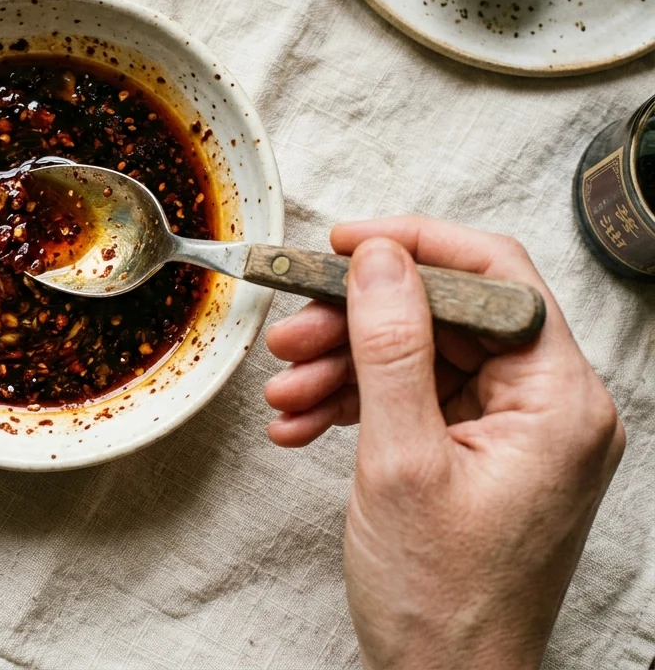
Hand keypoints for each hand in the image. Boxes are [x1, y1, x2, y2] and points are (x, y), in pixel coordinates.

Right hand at [263, 217, 623, 669]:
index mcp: (559, 402)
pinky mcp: (481, 453)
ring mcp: (516, 431)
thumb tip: (379, 259)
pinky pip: (415, 400)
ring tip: (283, 394)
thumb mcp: (401, 461)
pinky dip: (357, 404)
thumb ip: (390, 347)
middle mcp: (550, 408)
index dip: (414, 247)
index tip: (342, 245)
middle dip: (357, 322)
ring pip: (421, 357)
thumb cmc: (441, 598)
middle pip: (447, 316)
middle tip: (291, 333)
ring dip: (344, 367)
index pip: (495, 276)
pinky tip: (303, 423)